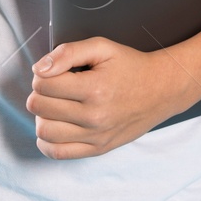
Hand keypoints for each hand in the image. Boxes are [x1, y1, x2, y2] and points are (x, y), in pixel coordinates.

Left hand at [27, 37, 195, 158]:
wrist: (161, 90)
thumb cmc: (130, 66)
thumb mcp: (103, 48)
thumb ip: (68, 52)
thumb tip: (39, 69)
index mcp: (94, 88)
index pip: (43, 84)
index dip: (42, 74)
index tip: (54, 72)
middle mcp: (94, 116)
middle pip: (39, 107)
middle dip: (39, 93)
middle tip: (53, 86)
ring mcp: (96, 136)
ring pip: (44, 131)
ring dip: (42, 116)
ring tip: (55, 106)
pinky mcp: (98, 149)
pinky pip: (57, 152)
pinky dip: (47, 140)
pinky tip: (56, 125)